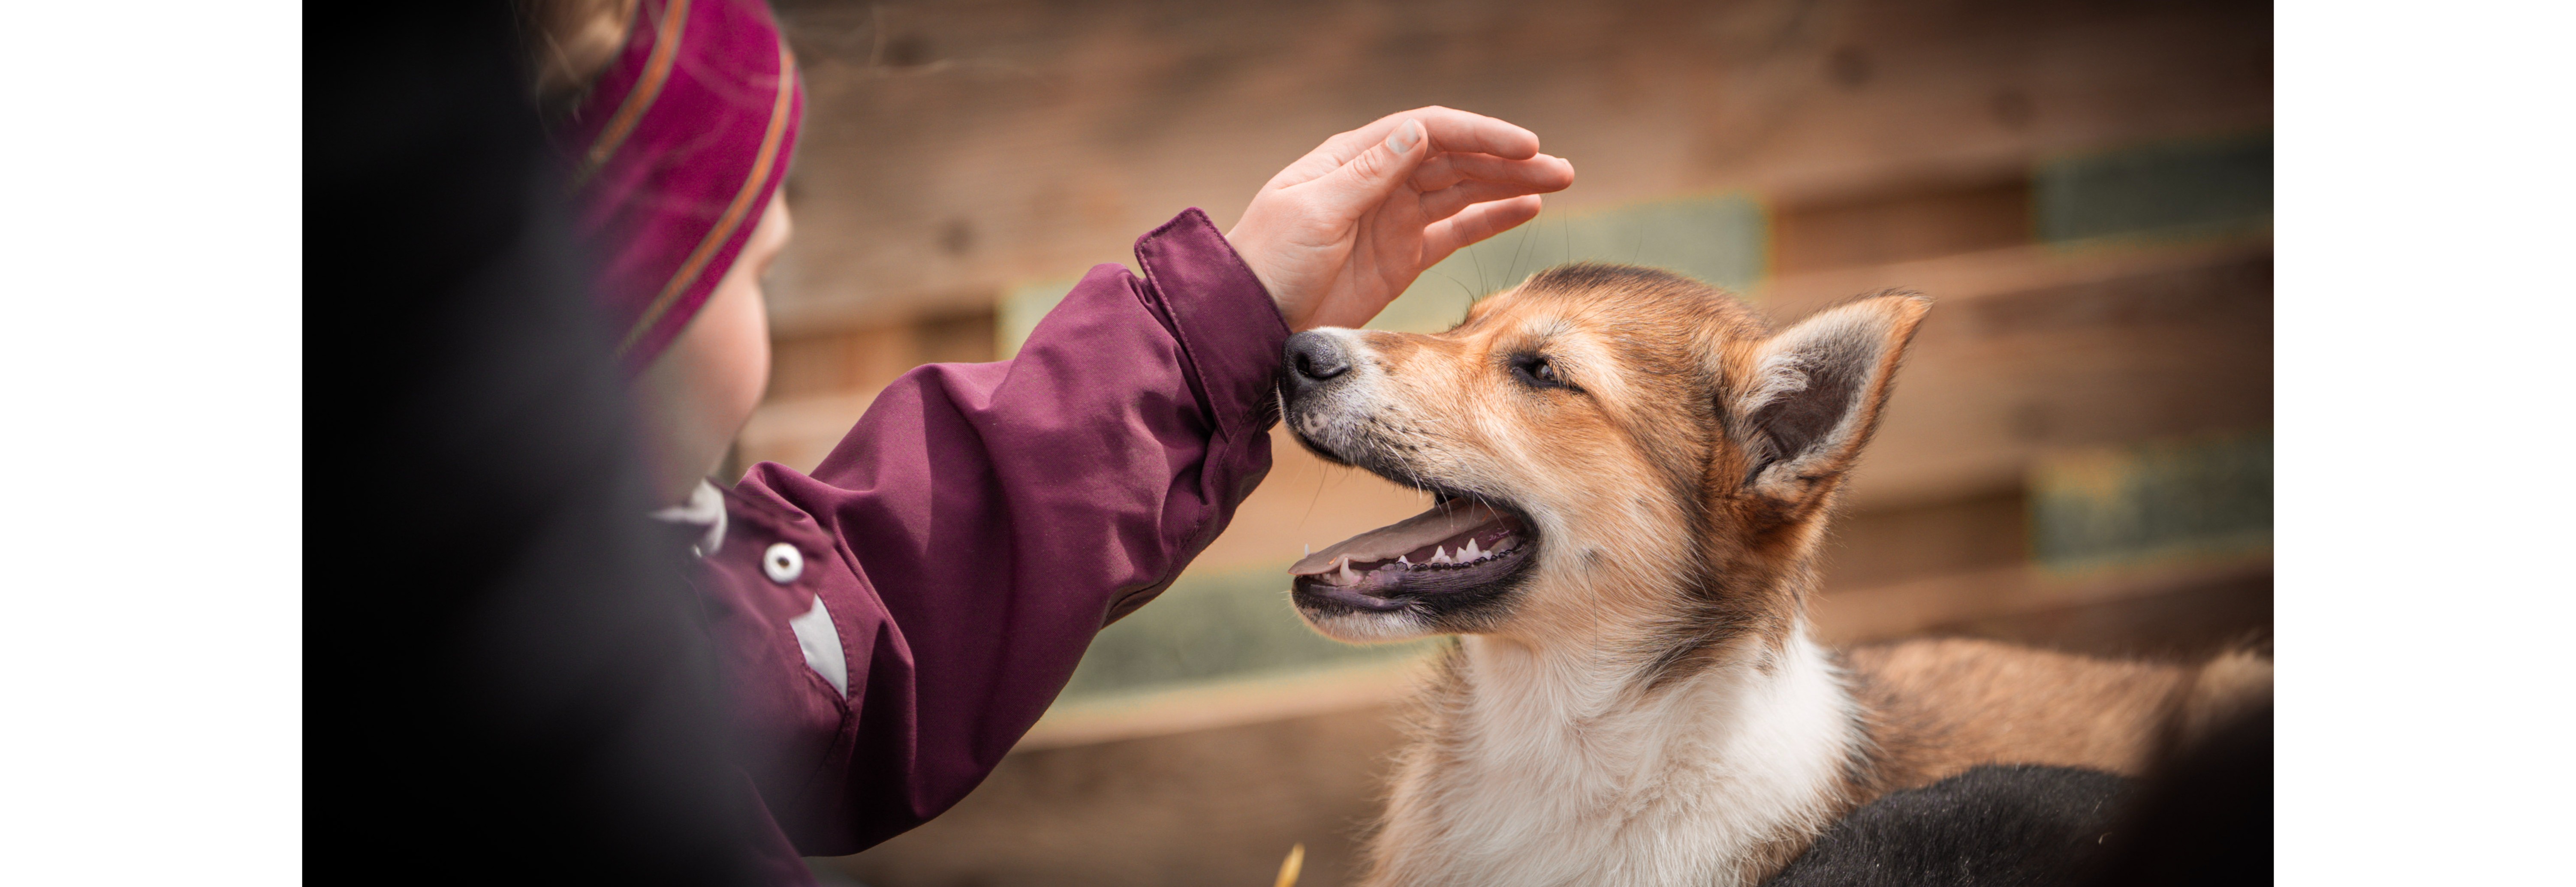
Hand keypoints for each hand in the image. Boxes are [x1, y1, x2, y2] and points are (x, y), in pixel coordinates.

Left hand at [1226, 107, 1576, 331]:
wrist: (1249, 320)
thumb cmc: (1266, 261)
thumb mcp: (1313, 212)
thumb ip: (1367, 175)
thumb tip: (1415, 132)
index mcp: (1354, 160)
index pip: (1429, 132)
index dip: (1478, 135)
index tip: (1522, 146)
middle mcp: (1379, 183)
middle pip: (1455, 159)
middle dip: (1507, 160)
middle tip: (1560, 167)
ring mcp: (1394, 219)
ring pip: (1463, 192)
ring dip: (1509, 185)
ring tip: (1558, 182)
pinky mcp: (1402, 258)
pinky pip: (1455, 231)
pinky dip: (1491, 219)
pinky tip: (1527, 209)